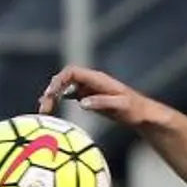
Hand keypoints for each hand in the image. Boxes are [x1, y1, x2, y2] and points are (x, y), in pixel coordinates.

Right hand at [38, 65, 153, 124]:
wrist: (142, 114)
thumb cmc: (134, 110)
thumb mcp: (120, 107)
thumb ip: (102, 103)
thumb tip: (81, 103)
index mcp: (97, 79)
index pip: (72, 72)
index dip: (58, 81)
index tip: (50, 95)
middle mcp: (91, 80)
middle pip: (64, 78)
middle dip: (52, 90)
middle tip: (44, 108)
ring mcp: (89, 88)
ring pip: (64, 86)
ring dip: (53, 96)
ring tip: (44, 110)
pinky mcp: (88, 96)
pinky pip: (68, 94)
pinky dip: (59, 100)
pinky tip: (52, 110)